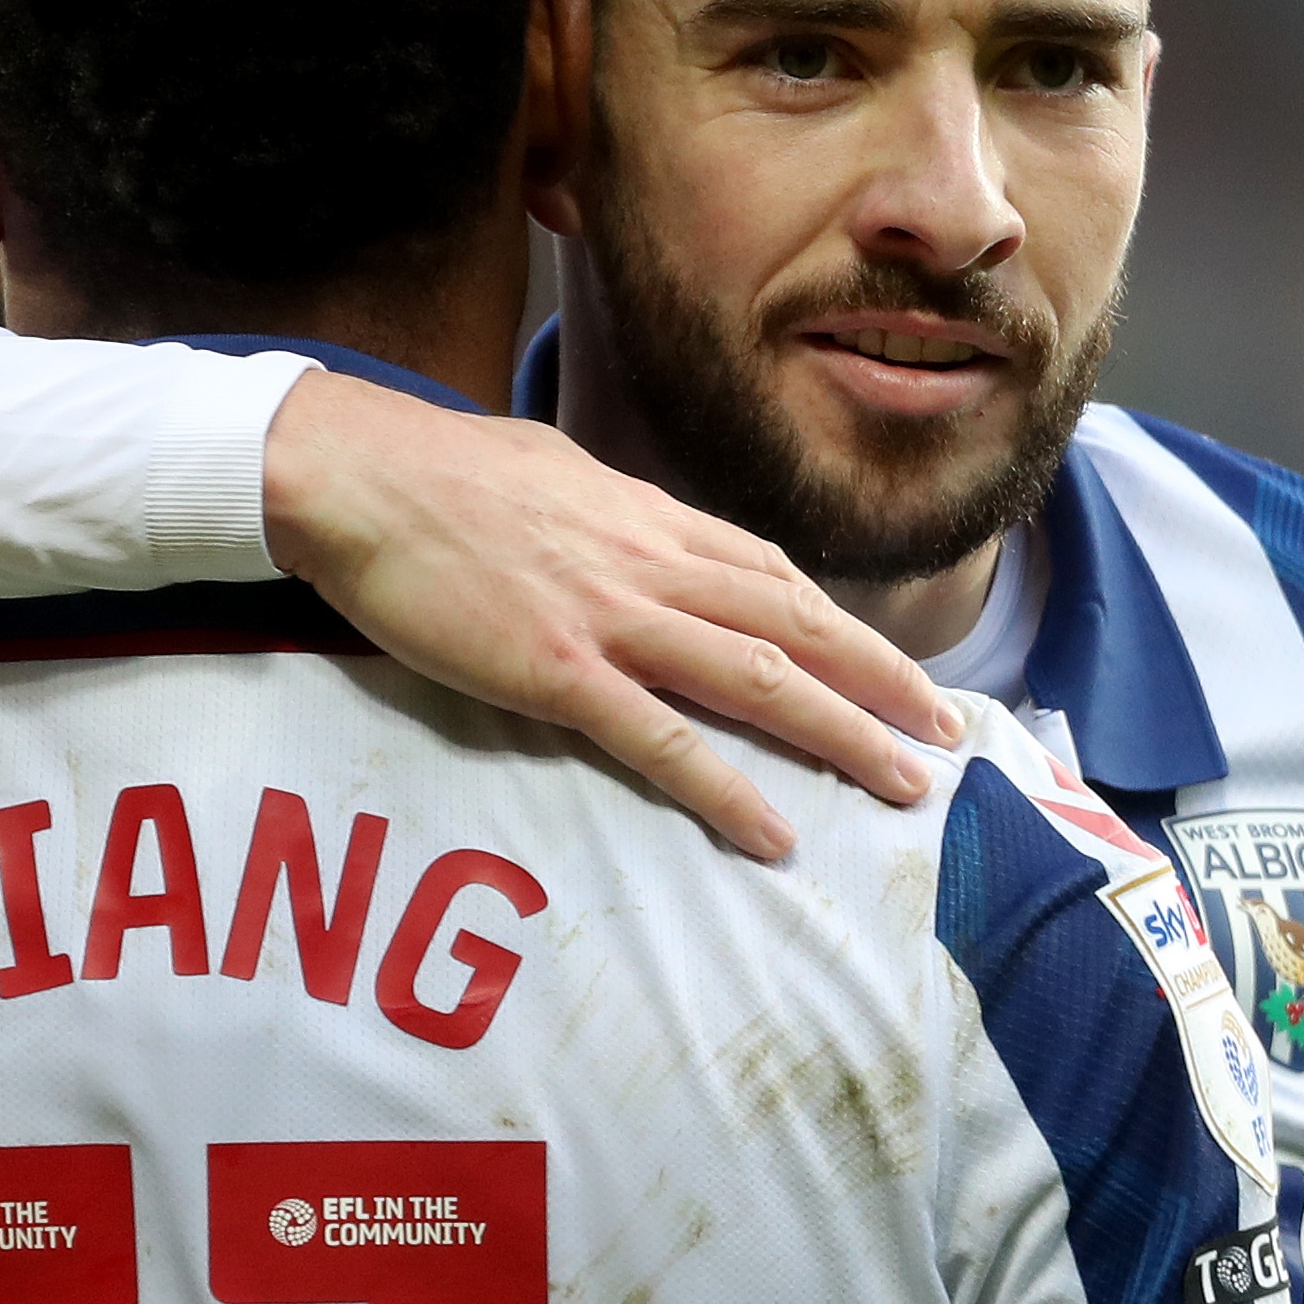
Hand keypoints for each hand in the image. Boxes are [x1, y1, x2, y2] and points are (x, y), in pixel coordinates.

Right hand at [261, 372, 956, 860]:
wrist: (358, 472)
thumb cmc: (437, 472)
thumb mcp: (552, 473)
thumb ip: (607, 513)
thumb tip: (631, 532)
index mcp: (648, 517)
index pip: (773, 576)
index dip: (842, 626)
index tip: (891, 667)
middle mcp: (651, 563)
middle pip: (795, 624)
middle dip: (881, 680)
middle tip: (946, 731)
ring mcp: (609, 617)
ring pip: (758, 678)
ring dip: (842, 733)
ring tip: (901, 782)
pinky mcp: (556, 669)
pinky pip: (659, 739)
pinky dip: (725, 788)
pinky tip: (772, 831)